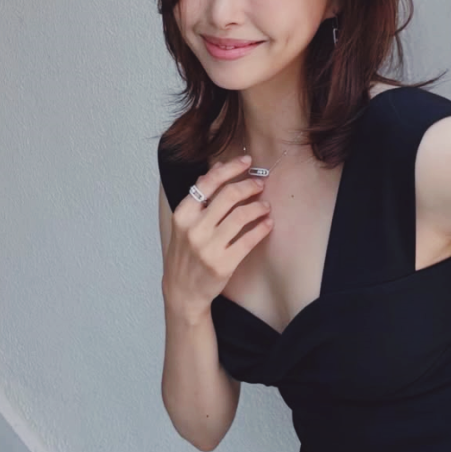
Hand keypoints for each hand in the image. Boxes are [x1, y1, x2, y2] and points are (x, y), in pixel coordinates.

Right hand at [161, 154, 272, 322]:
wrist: (183, 290)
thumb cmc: (186, 252)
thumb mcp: (184, 222)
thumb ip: (199, 196)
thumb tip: (217, 167)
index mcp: (182, 214)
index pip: (208, 182)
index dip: (230, 168)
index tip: (247, 162)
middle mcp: (194, 229)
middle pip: (229, 196)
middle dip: (249, 185)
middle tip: (260, 184)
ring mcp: (208, 247)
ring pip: (242, 216)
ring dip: (258, 206)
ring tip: (265, 206)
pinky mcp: (224, 263)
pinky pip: (249, 239)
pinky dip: (262, 228)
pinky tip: (267, 223)